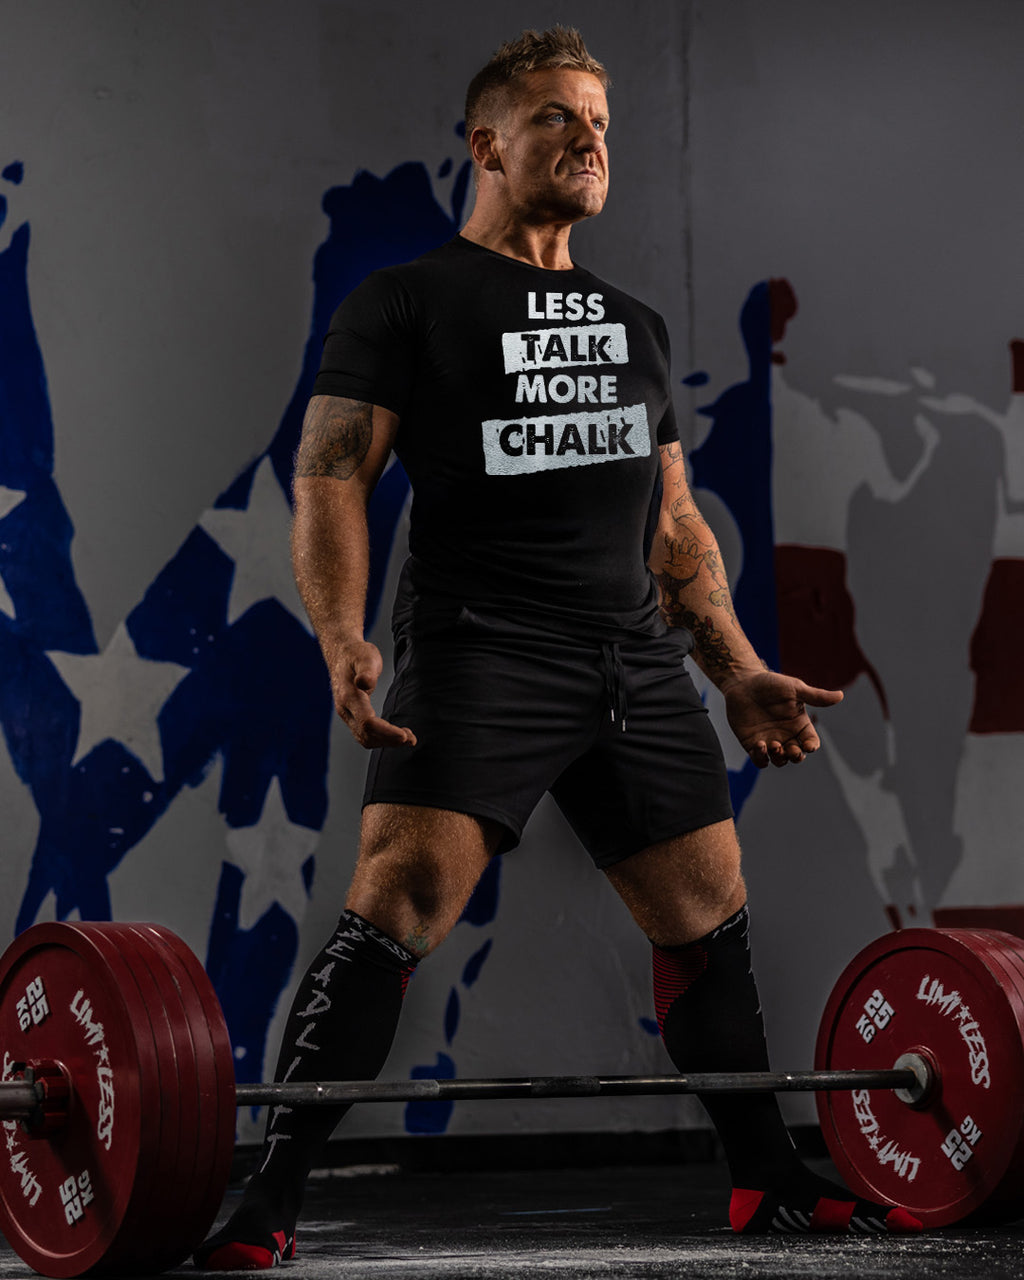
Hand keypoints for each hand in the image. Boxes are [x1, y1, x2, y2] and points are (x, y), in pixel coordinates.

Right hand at [329, 640, 416, 748]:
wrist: (342, 654)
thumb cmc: (356, 654)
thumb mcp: (365, 657)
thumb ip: (366, 671)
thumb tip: (363, 682)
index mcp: (348, 696)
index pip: (367, 722)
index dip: (386, 731)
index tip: (404, 735)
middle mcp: (345, 709)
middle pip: (366, 735)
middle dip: (389, 740)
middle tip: (412, 739)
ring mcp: (347, 714)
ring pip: (365, 739)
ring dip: (387, 742)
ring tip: (409, 738)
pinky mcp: (352, 716)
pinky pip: (365, 735)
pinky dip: (381, 739)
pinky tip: (397, 734)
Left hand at [721, 670, 842, 767]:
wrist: (743, 683)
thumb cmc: (770, 684)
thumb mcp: (795, 689)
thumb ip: (816, 696)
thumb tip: (840, 696)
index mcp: (800, 724)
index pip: (811, 742)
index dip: (811, 747)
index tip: (807, 745)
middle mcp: (786, 735)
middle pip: (797, 756)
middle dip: (796, 756)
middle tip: (790, 749)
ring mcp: (770, 741)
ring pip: (780, 760)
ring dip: (779, 758)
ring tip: (773, 745)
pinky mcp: (753, 744)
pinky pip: (760, 760)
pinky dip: (761, 758)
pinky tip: (760, 745)